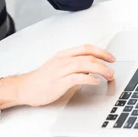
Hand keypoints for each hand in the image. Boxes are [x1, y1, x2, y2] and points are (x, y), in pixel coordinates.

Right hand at [0, 45, 115, 109]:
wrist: (25, 88)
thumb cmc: (42, 80)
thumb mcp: (59, 68)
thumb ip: (74, 66)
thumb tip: (91, 68)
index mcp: (63, 55)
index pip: (85, 48)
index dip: (101, 51)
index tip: (111, 57)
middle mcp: (62, 60)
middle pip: (87, 55)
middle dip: (103, 61)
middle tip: (112, 69)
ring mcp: (60, 70)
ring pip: (84, 64)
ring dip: (100, 69)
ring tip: (108, 75)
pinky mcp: (58, 82)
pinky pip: (76, 78)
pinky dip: (88, 78)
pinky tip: (95, 81)